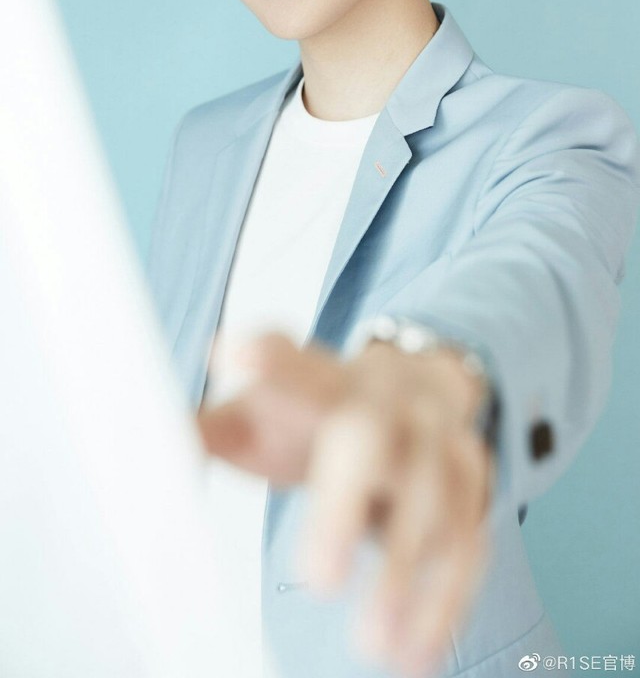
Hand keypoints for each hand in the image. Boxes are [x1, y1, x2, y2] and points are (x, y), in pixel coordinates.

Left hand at [197, 332, 494, 676]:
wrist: (414, 395)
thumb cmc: (323, 413)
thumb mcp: (265, 413)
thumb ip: (208, 432)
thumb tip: (137, 457)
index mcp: (327, 381)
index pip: (297, 365)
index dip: (271, 357)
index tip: (233, 353)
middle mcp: (388, 403)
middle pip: (371, 440)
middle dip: (345, 508)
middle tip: (317, 582)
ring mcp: (438, 442)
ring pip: (433, 500)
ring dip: (405, 575)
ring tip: (373, 642)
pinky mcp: (473, 488)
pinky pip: (468, 546)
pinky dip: (444, 603)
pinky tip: (416, 653)